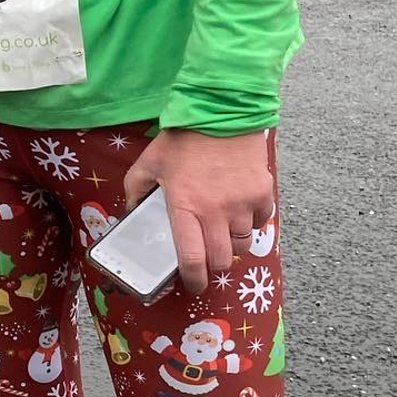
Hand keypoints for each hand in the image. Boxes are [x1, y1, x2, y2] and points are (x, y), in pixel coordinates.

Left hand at [124, 128, 273, 292]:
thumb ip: (136, 188)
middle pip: (222, 259)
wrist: (222, 112)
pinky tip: (239, 209)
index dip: (194, 279)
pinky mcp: (263, 195)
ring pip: (243, 244)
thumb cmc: (183, 138)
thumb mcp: (150, 161)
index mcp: (186, 206)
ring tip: (221, 229)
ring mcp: (243, 205)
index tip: (193, 284)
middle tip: (207, 255)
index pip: (192, 258)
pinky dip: (251, 223)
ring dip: (232, 243)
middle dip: (213, 264)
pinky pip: (260, 223)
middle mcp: (216, 211)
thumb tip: (134, 209)